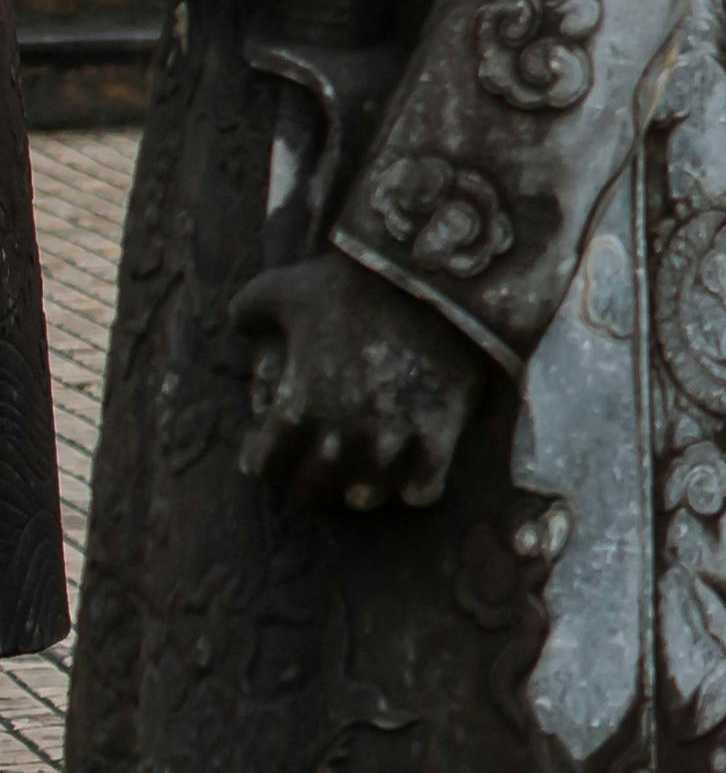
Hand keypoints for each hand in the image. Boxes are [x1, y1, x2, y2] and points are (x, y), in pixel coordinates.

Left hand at [235, 252, 478, 511]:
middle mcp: (341, 433)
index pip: (266, 461)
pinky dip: (418, 490)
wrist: (433, 278)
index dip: (261, 462)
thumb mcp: (283, 288)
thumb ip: (250, 309)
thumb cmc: (352, 284)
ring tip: (359, 489)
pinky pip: (426, 484)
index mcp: (299, 406)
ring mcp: (393, 437)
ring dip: (360, 493)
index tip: (262, 456)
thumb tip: (239, 324)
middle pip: (314, 485)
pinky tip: (415, 486)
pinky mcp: (440, 431)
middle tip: (308, 477)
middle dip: (306, 485)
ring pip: (368, 493)